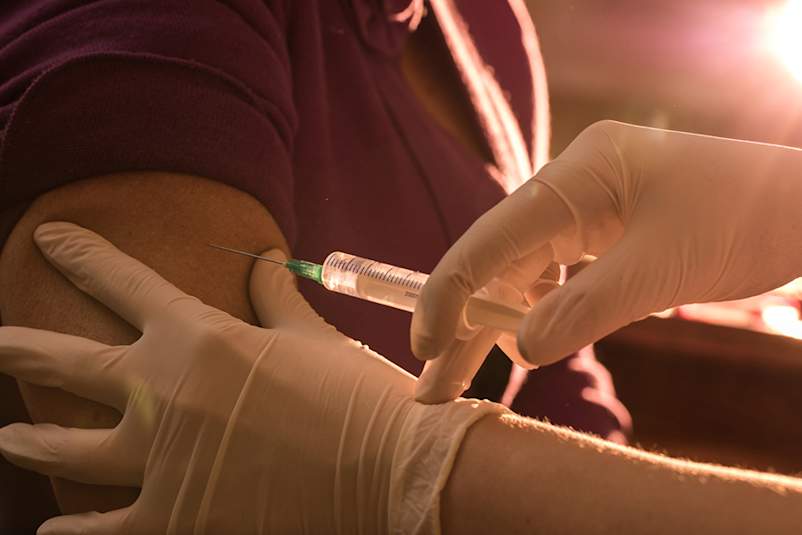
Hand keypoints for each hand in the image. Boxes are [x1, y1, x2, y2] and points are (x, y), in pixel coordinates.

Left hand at [0, 222, 504, 533]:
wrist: (384, 467)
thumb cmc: (351, 393)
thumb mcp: (309, 336)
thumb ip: (273, 299)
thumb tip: (262, 259)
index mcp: (197, 337)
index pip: (123, 282)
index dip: (81, 254)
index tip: (49, 236)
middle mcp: (162, 392)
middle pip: (65, 365)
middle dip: (16, 349)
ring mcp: (160, 459)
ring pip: (65, 449)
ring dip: (29, 440)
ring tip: (8, 436)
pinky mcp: (174, 517)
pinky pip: (103, 529)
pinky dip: (73, 531)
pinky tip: (50, 530)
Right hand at [412, 120, 801, 369]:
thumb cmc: (748, 215)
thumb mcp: (664, 266)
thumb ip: (586, 307)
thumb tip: (520, 348)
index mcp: (581, 173)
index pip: (493, 236)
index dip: (449, 291)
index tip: (424, 344)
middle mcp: (575, 187)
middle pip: (499, 261)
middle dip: (465, 322)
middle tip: (432, 382)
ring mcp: (590, 209)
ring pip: (523, 274)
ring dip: (496, 325)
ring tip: (464, 378)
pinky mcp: (606, 234)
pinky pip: (556, 278)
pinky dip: (538, 314)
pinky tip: (524, 345)